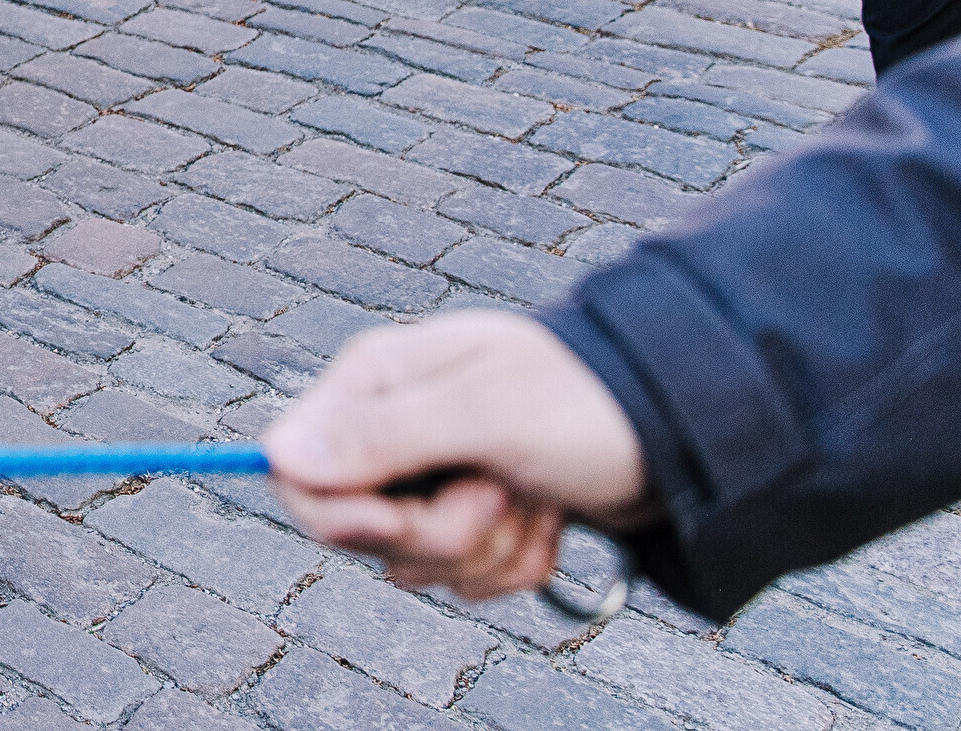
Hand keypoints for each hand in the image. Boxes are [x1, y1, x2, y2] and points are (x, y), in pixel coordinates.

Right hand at [265, 311, 650, 603]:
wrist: (680, 430)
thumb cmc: (587, 401)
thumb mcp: (485, 412)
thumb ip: (384, 435)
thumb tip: (280, 455)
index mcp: (375, 383)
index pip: (298, 470)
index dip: (342, 514)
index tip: (400, 522)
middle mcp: (392, 430)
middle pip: (359, 530)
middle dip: (440, 533)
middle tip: (499, 492)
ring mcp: (433, 479)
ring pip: (416, 562)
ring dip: (489, 548)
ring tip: (535, 494)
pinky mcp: (473, 521)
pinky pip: (464, 578)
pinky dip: (516, 561)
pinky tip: (549, 516)